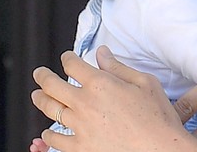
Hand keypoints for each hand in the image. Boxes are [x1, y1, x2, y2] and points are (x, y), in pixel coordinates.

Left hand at [30, 46, 196, 151]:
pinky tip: (47, 132)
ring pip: (50, 110)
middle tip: (39, 73)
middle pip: (52, 86)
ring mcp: (79, 127)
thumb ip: (118, 67)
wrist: (159, 149)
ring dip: (41, 100)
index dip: (67, 58)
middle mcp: (84, 103)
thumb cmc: (156, 116)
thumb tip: (102, 53)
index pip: (73, 65)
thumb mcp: (145, 82)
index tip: (66, 57)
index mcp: (100, 84)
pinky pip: (55, 140)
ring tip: (37, 96)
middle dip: (43, 76)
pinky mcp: (80, 148)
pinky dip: (48, 136)